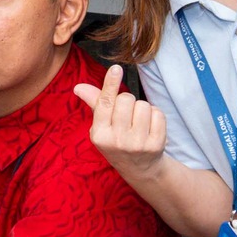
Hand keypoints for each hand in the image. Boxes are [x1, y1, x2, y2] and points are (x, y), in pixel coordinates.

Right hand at [72, 64, 166, 180]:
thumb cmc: (118, 141)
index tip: (116, 68)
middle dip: (128, 101)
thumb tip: (78, 87)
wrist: (139, 168)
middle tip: (127, 115)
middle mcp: (117, 141)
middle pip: (126, 99)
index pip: (105, 104)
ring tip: (138, 123)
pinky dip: (155, 116)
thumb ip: (95, 104)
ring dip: (142, 109)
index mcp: (99, 135)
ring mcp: (137, 144)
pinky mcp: (156, 145)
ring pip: (143, 105)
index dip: (111, 84)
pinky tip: (150, 128)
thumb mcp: (102, 127)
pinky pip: (158, 114)